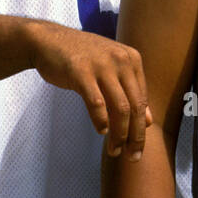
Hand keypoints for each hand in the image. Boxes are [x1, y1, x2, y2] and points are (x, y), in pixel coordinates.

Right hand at [27, 20, 152, 160]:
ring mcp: (102, 65)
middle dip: (136, 135)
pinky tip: (102, 131)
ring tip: (115, 151)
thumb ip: (130, 92)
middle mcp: (122, 60)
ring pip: (119, 107)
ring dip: (119, 134)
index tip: (138, 147)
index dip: (142, 127)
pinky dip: (101, 120)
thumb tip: (149, 121)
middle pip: (135, 105)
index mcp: (132, 59)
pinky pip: (97, 102)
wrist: (48, 41)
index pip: (142, 100)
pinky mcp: (81, 71)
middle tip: (134, 157)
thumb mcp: (111, 71)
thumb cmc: (82, 59)